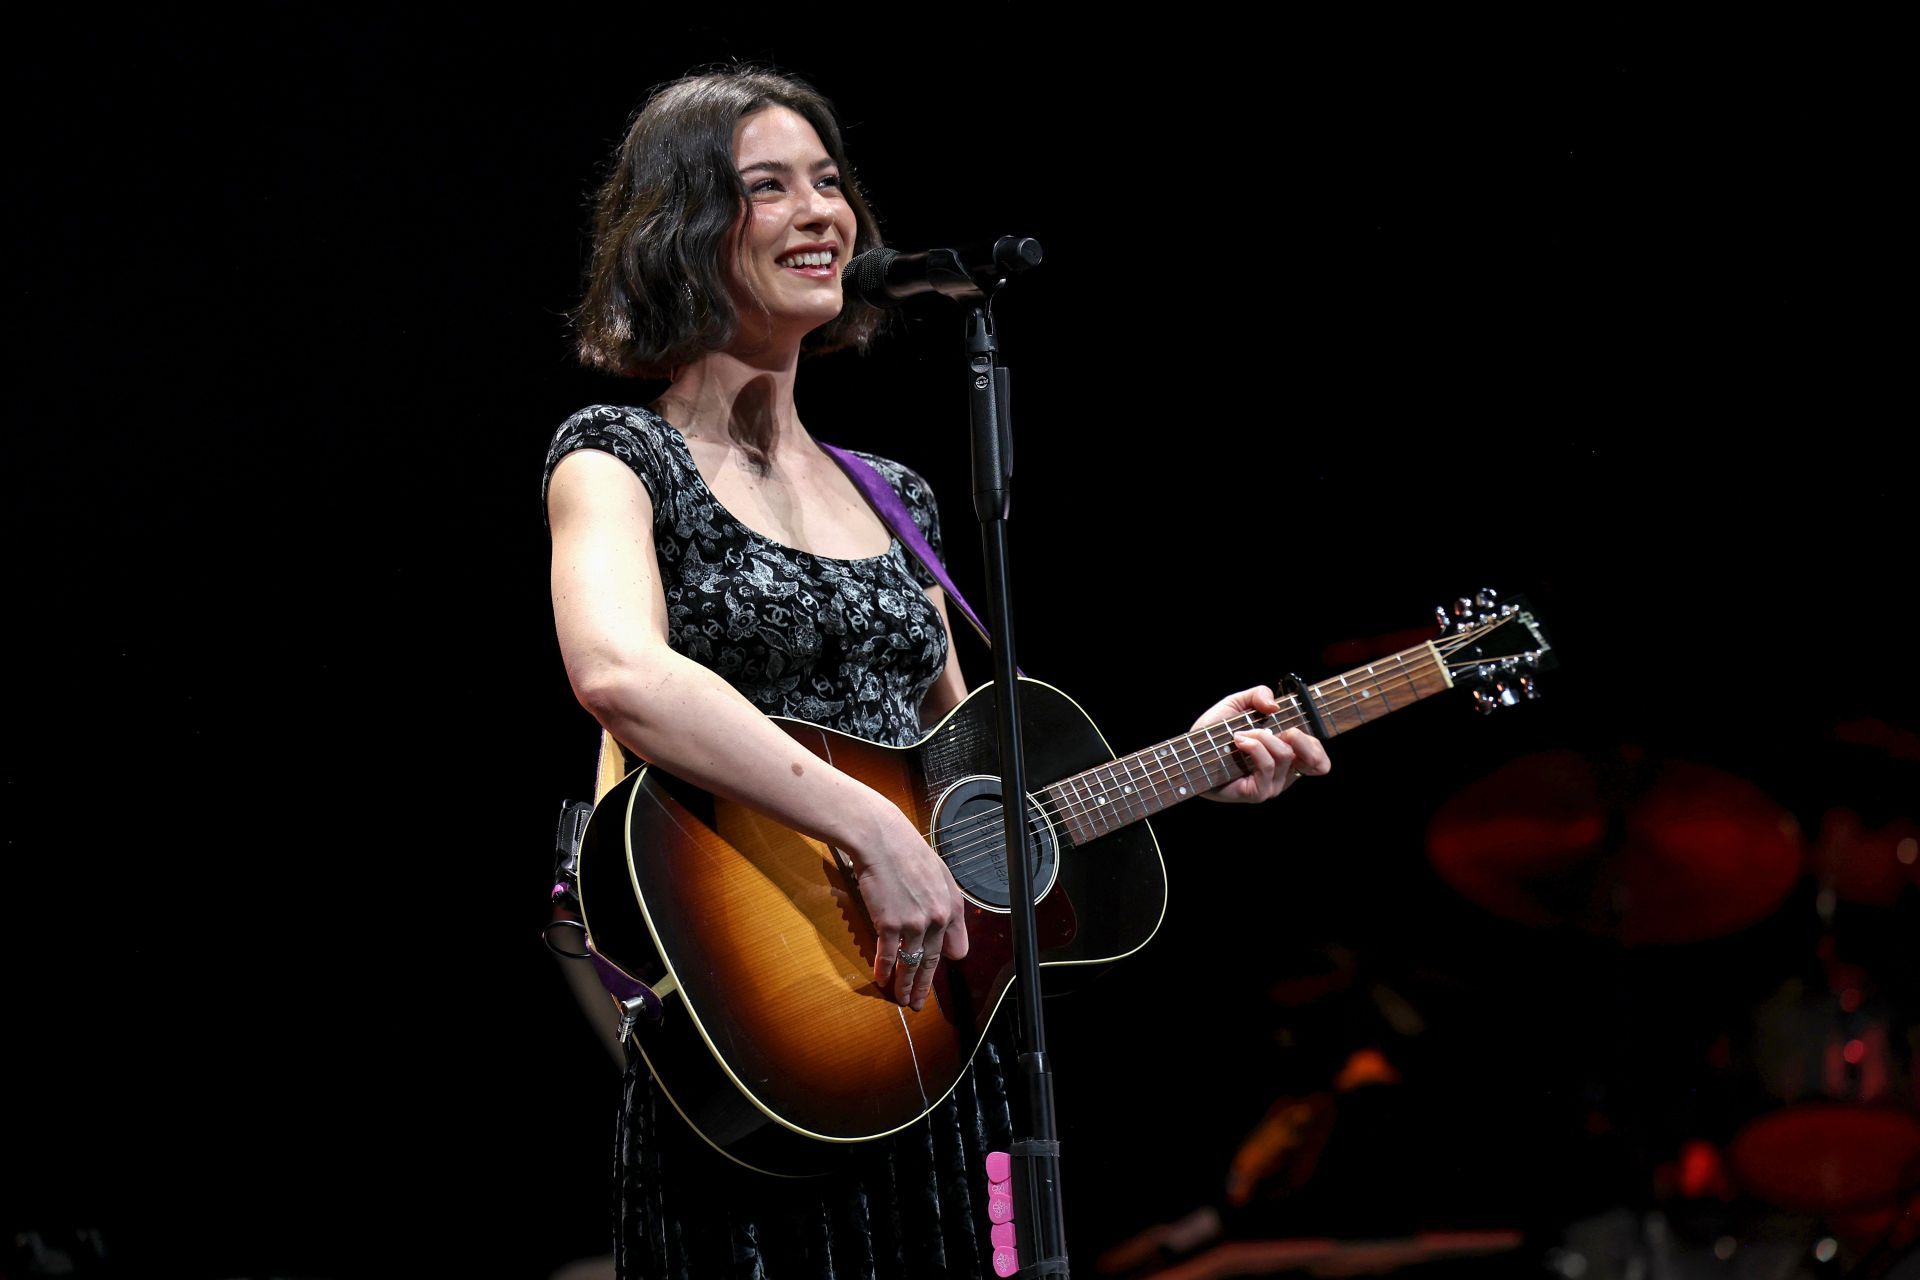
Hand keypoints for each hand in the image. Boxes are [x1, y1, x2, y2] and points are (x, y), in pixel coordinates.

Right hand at [848, 803, 969, 1010]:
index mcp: (952, 906)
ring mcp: (914, 924)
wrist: (881, 838)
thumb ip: (948, 904)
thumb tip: (951, 932)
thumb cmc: (906, 851)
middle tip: (919, 1003)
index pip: (954, 947)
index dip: (943, 962)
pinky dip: (884, 970)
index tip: (934, 973)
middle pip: (931, 962)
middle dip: (924, 986)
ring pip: (910, 964)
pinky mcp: (890, 924)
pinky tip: (881, 980)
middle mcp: (937, 919)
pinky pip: (888, 956)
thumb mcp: (939, 874)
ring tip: (902, 1000)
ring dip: (905, 985)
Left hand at [1191, 685, 1329, 802]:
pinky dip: (1255, 747)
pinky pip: (1268, 765)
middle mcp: (1284, 774)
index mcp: (1288, 757)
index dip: (1315, 745)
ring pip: (1286, 755)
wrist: (1189, 752)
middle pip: (1316, 760)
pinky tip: (1239, 741)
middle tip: (1274, 728)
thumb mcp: (1238, 704)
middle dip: (1297, 735)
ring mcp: (1272, 786)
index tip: (1294, 727)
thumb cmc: (1214, 733)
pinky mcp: (1258, 792)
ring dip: (1263, 737)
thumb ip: (1259, 695)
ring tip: (1241, 734)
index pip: (1320, 761)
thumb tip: (1275, 705)